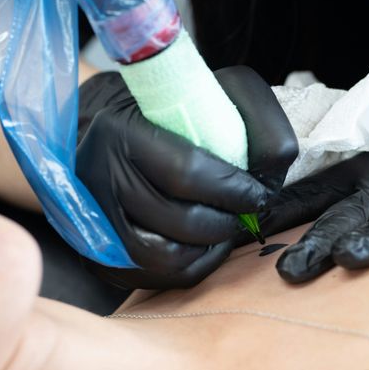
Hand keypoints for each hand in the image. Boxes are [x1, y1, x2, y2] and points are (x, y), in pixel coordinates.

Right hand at [75, 67, 297, 288]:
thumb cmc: (169, 113)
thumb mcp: (212, 93)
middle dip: (228, 221)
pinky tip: (206, 244)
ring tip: (227, 227)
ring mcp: (92, 221)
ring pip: (168, 257)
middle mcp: (98, 178)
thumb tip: (276, 168)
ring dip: (211, 247)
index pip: (187, 174)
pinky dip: (193, 264)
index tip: (257, 193)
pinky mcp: (98, 254)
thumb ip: (255, 120)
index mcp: (119, 132)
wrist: (100, 134)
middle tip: (247, 212)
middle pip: (181, 221)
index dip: (234, 190)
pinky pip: (157, 276)